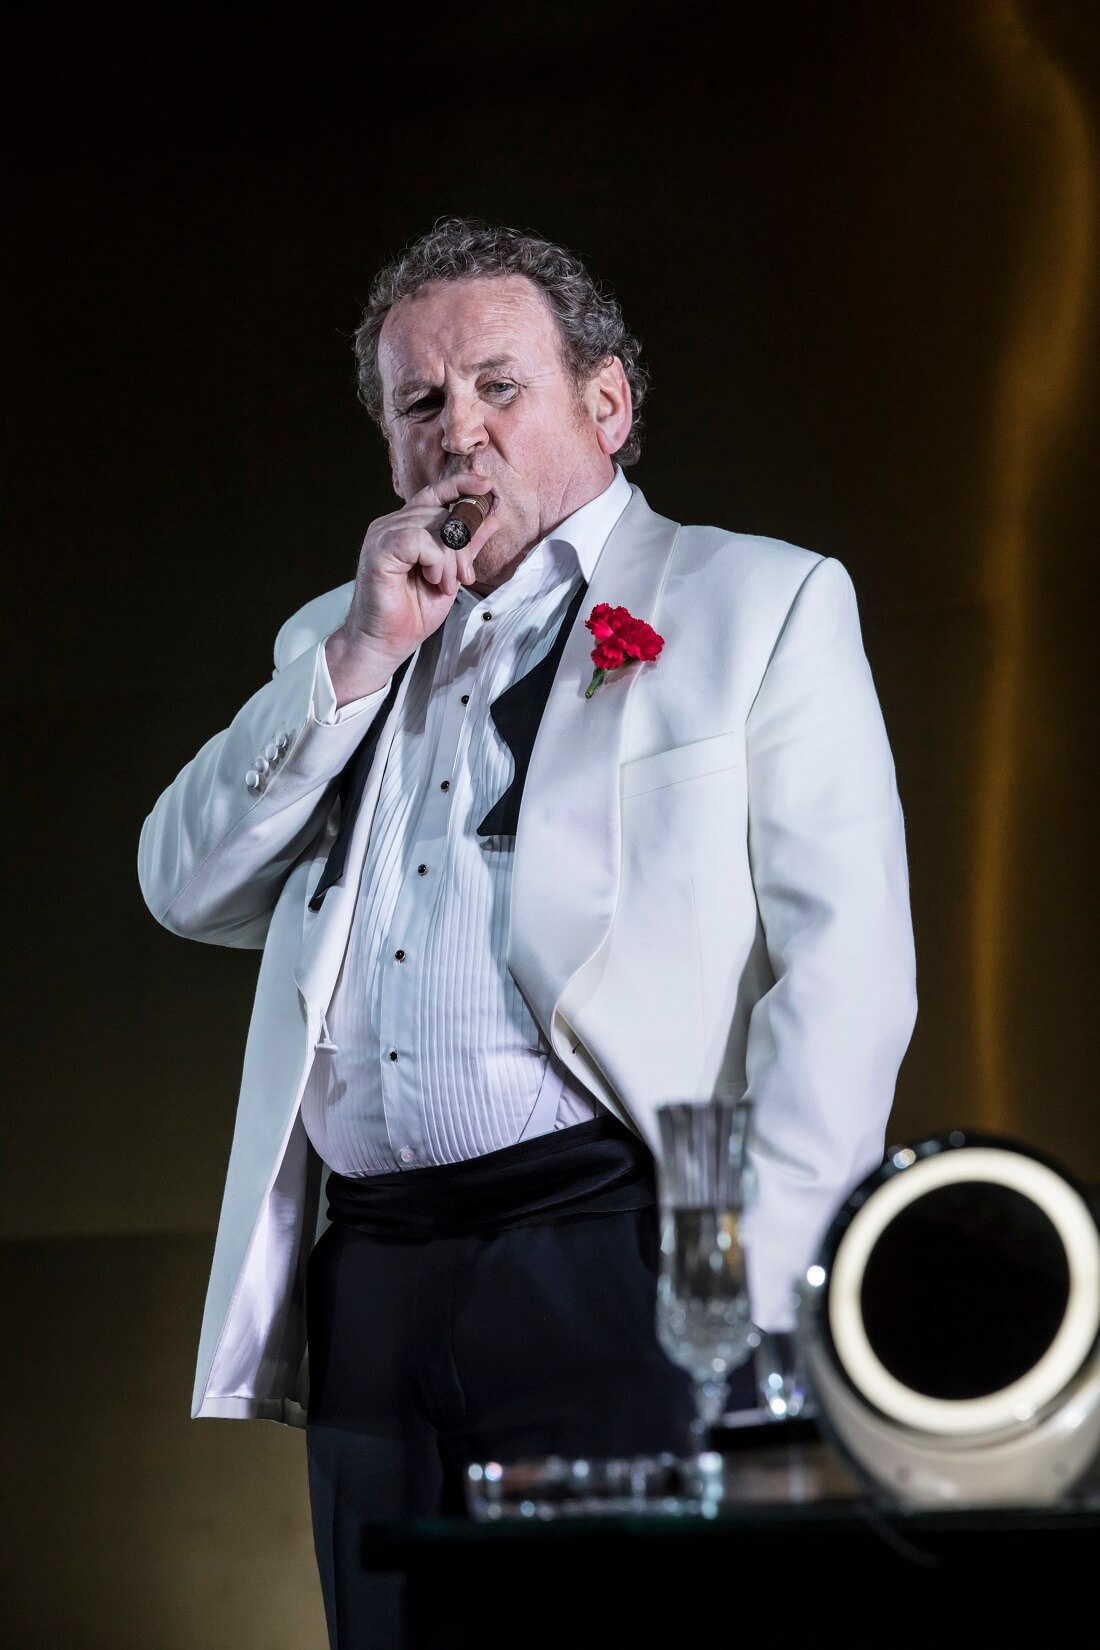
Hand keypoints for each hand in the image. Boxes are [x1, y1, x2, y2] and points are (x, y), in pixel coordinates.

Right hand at [326, 471, 499, 704]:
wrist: (386, 643)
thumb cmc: (413, 612)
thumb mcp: (451, 575)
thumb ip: (468, 546)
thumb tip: (492, 517)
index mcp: (407, 526)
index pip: (436, 493)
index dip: (461, 486)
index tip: (487, 486)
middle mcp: (392, 524)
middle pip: (443, 512)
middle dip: (463, 545)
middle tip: (463, 576)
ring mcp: (383, 534)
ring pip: (435, 525)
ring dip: (450, 559)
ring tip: (444, 584)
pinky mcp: (379, 550)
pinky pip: (420, 540)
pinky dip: (435, 561)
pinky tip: (432, 580)